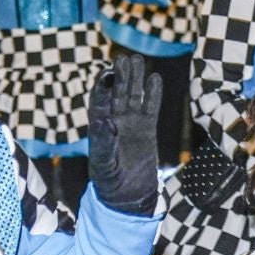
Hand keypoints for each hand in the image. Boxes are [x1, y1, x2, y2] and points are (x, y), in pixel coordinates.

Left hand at [87, 54, 161, 215]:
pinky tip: (155, 78)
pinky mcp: (147, 129)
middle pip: (117, 93)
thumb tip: (105, 121)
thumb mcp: (104, 164)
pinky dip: (152, 94)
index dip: (102, 87)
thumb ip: (104, 143)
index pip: (99, 101)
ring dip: (136, 80)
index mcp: (99, 127)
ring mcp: (131, 124)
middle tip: (124, 59)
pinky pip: (150, 108)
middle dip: (120, 77)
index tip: (106, 74)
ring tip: (139, 60)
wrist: (128, 196)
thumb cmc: (109, 182)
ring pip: (134, 96)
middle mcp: (115, 121)